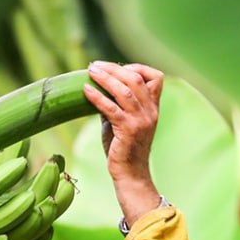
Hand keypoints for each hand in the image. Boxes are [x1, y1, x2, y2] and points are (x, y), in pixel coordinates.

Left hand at [84, 61, 165, 224]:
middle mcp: (151, 111)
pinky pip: (111, 108)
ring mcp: (141, 120)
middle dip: (114, 69)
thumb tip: (98, 91)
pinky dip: (97, 97)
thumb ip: (116, 106)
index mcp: (153, 108)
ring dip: (105, 78)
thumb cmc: (123, 149)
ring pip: (124, 90)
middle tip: (95, 65)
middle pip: (135, 79)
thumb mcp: (121, 123)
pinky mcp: (128, 130)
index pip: (155, 77)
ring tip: (90, 71)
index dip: (136, 67)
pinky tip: (84, 90)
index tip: (115, 67)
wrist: (130, 174)